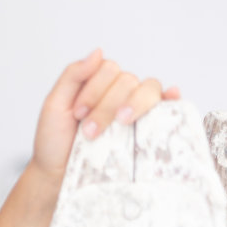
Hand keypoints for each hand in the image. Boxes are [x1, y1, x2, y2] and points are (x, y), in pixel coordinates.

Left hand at [32, 48, 181, 178]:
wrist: (60, 174)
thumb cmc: (55, 141)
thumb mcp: (55, 105)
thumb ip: (72, 76)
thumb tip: (98, 52)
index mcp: (98, 83)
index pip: (109, 69)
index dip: (94, 90)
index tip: (77, 113)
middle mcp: (119, 92)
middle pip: (128, 81)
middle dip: (106, 105)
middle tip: (89, 130)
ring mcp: (135, 108)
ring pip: (148, 89)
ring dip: (133, 105)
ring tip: (119, 124)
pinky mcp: (147, 126)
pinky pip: (169, 106)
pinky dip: (172, 98)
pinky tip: (171, 98)